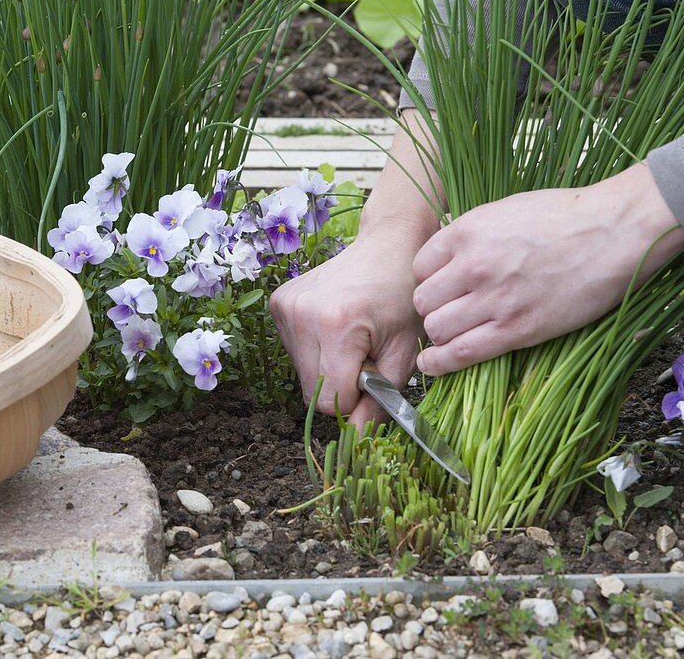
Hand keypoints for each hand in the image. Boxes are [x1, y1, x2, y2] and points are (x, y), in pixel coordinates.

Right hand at [270, 232, 425, 426]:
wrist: (388, 246)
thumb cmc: (404, 297)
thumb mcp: (405, 352)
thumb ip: (381, 400)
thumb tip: (358, 438)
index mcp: (338, 325)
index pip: (330, 402)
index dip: (355, 401)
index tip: (373, 375)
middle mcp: (303, 314)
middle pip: (312, 391)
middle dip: (340, 386)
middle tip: (365, 356)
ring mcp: (286, 306)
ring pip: (300, 374)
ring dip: (326, 369)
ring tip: (352, 339)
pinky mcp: (278, 303)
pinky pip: (293, 351)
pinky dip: (314, 350)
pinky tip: (335, 327)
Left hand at [411, 162, 683, 375]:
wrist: (617, 230)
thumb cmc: (568, 216)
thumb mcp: (506, 210)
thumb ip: (473, 234)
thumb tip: (450, 255)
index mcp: (468, 231)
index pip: (419, 267)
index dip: (428, 280)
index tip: (441, 288)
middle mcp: (473, 265)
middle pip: (423, 301)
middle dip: (432, 309)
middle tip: (448, 312)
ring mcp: (494, 298)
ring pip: (437, 328)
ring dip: (440, 334)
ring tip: (452, 334)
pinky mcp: (518, 328)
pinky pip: (461, 352)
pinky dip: (440, 362)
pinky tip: (433, 364)